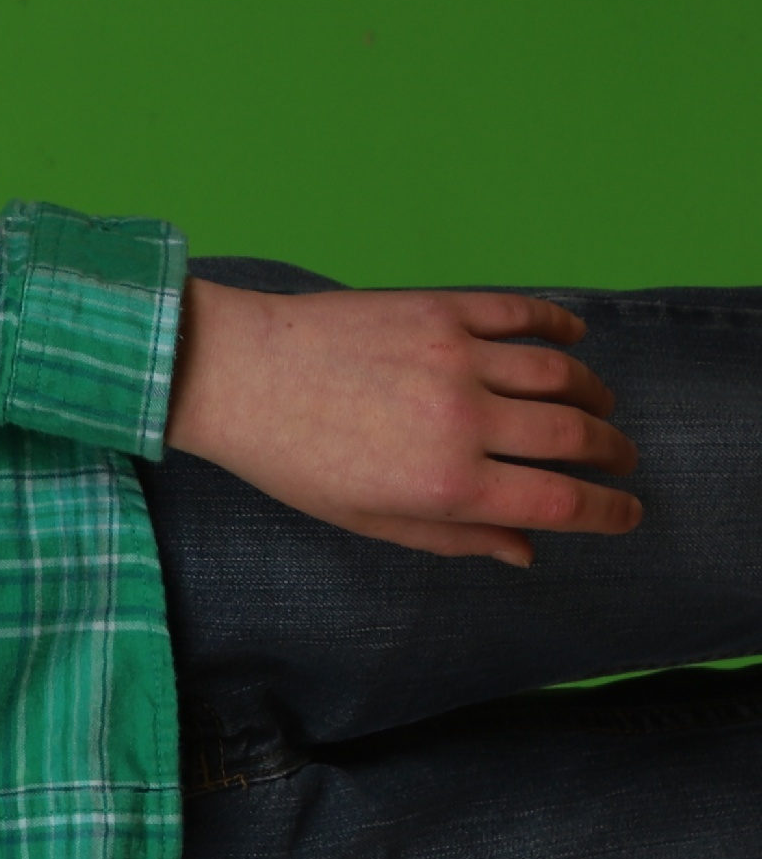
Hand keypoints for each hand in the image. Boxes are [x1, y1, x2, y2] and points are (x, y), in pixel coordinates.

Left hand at [165, 279, 642, 565]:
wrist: (231, 372)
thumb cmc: (289, 458)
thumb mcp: (365, 518)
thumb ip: (453, 538)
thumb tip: (525, 550)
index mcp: (444, 484)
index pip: (560, 503)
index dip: (608, 512)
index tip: (628, 513)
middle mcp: (462, 420)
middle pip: (577, 437)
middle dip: (612, 453)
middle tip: (620, 459)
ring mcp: (456, 357)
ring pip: (563, 376)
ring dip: (595, 395)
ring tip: (599, 407)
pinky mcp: (440, 308)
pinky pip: (524, 316)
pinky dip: (562, 330)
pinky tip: (575, 344)